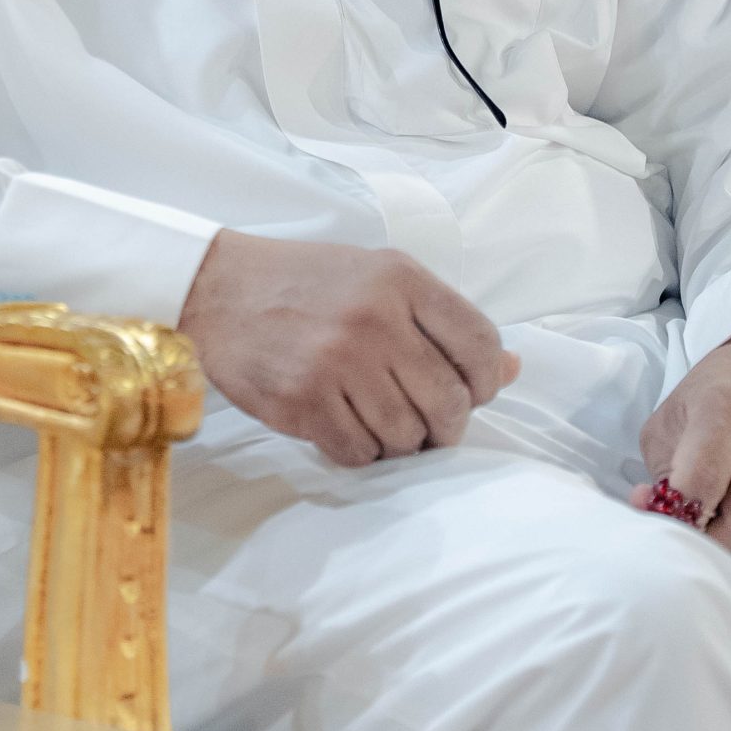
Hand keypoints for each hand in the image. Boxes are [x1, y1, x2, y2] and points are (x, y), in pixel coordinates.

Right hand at [178, 229, 517, 466]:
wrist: (219, 289)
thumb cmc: (306, 283)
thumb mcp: (379, 276)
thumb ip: (443, 320)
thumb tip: (512, 370)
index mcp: (401, 279)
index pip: (480, 343)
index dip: (487, 380)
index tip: (472, 391)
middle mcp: (375, 318)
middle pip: (449, 402)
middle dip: (447, 425)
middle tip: (428, 424)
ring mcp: (338, 362)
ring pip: (406, 436)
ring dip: (401, 442)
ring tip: (380, 422)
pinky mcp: (303, 401)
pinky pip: (359, 453)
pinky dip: (361, 452)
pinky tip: (346, 427)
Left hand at [630, 326, 730, 595]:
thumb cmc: (714, 403)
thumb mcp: (672, 420)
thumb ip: (661, 473)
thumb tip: (654, 517)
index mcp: (728, 409)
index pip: (702, 482)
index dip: (678, 518)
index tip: (663, 524)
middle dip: (713, 553)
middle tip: (693, 551)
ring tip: (719, 555)